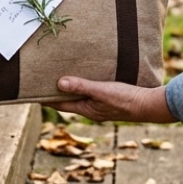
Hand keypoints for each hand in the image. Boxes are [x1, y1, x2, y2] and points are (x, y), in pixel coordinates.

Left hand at [50, 76, 176, 123]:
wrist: (150, 104)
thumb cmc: (126, 99)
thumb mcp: (102, 91)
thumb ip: (82, 86)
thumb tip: (59, 83)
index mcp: (87, 109)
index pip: (61, 104)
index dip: (47, 98)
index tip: (33, 91)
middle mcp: (92, 109)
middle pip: (70, 99)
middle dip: (58, 90)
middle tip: (44, 79)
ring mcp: (102, 104)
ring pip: (82, 95)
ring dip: (72, 86)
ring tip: (62, 74)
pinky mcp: (111, 98)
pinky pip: (93, 91)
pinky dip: (86, 84)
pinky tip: (87, 75)